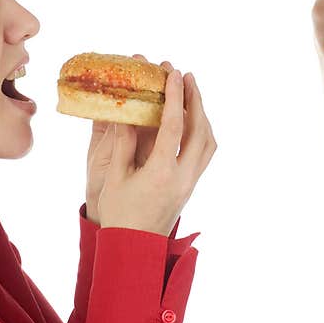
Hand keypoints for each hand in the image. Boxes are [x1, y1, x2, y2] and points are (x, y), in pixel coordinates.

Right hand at [91, 61, 216, 235]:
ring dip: (202, 115)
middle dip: (195, 100)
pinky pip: (206, 153)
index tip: (173, 74)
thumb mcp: (115, 178)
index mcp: (161, 173)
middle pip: (199, 130)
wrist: (134, 248)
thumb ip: (123, 144)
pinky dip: (203, 131)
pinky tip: (192, 121)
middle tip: (186, 76)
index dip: (174, 98)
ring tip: (192, 93)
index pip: (173, 127)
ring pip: (208, 142)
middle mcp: (183, 177)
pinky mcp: (192, 185)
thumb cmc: (119, 214)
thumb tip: (127, 112)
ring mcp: (191, 182)